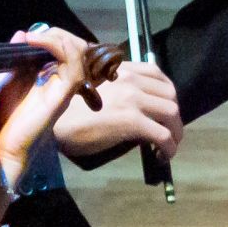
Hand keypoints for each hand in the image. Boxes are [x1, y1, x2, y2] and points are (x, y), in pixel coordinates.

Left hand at [0, 25, 97, 182]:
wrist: (0, 144)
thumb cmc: (3, 116)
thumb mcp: (7, 78)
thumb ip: (16, 56)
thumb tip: (22, 33)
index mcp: (50, 76)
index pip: (66, 48)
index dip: (53, 35)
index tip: (30, 35)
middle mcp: (61, 81)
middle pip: (77, 48)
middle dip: (59, 34)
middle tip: (36, 35)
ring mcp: (64, 89)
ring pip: (79, 54)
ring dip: (60, 38)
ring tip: (38, 38)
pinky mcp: (61, 97)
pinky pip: (73, 68)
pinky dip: (58, 49)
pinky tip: (37, 44)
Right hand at [60, 57, 181, 165]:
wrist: (52, 121)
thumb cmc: (65, 109)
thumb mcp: (93, 88)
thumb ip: (116, 90)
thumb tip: (135, 108)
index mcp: (120, 70)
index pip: (156, 73)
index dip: (166, 92)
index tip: (164, 107)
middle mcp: (130, 80)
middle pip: (170, 94)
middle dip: (174, 115)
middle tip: (169, 131)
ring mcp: (133, 99)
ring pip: (172, 113)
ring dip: (175, 132)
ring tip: (168, 146)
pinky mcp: (132, 121)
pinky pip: (163, 135)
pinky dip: (169, 147)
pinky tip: (162, 156)